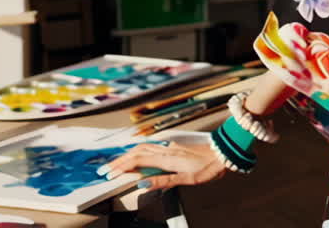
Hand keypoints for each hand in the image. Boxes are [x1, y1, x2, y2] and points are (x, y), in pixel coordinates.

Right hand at [99, 140, 228, 190]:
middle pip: (136, 153)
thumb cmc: (207, 167)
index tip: (108, 174)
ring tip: (116, 161)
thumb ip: (163, 181)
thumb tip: (142, 183)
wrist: (222, 153)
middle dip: (119, 160)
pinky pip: (150, 146)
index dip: (121, 167)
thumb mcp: (186, 179)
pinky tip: (138, 153)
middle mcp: (165, 150)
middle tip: (105, 169)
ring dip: (127, 154)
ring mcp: (169, 147)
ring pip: (142, 147)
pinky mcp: (173, 147)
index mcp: (166, 159)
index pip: (137, 162)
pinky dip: (138, 150)